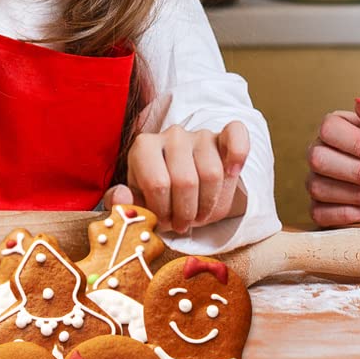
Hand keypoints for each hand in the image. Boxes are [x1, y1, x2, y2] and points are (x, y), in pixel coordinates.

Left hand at [111, 120, 248, 236]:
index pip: (157, 184)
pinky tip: (232, 174)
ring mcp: (199, 134)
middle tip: (183, 224)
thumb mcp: (136, 202)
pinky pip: (237, 138)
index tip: (163, 222)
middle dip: (186, 213)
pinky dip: (237, 158)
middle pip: (186, 181)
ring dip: (209, 204)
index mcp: (143, 146)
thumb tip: (121, 196)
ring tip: (200, 214)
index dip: (163, 211)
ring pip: (213, 174)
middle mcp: (171, 134)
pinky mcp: (224, 136)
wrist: (184, 187)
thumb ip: (122, 203)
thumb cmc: (157, 195)